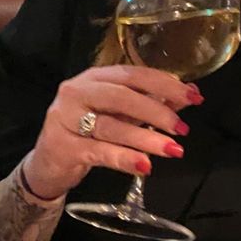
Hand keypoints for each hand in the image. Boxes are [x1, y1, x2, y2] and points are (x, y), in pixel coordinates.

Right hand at [23, 65, 202, 199]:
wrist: (48, 164)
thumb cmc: (88, 133)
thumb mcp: (120, 115)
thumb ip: (150, 104)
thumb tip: (189, 96)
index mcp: (95, 77)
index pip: (133, 74)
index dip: (165, 84)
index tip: (192, 96)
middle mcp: (77, 91)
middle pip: (121, 96)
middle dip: (157, 111)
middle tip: (181, 128)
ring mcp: (66, 118)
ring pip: (112, 126)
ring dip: (146, 138)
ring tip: (172, 149)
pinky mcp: (63, 147)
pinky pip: (99, 151)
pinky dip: (125, 158)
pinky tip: (145, 166)